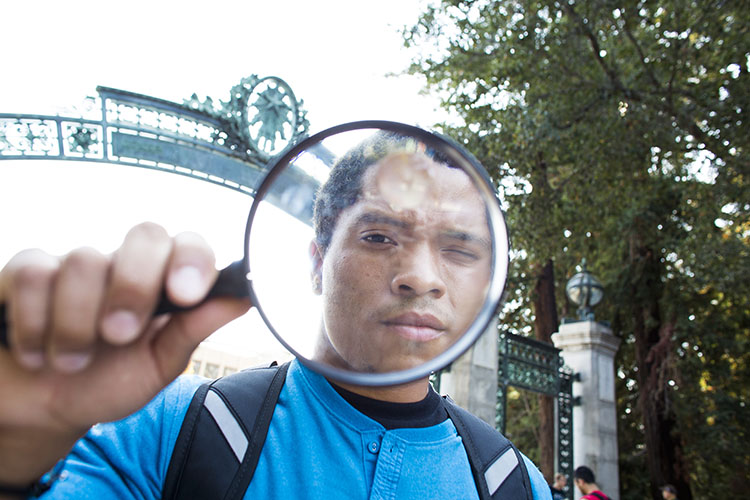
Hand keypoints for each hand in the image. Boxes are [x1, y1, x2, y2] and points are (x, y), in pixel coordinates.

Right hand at [0, 222, 249, 485]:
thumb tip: (244, 299)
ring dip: (76, 326)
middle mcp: (124, 264)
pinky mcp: (26, 271)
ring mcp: (76, 263)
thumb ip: (194, 329)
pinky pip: (32, 274)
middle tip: (120, 336)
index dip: (192, 260)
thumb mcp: (158, 366)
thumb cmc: (108, 383)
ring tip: (74, 361)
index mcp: (164, 282)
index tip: (186, 294)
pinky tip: (37, 352)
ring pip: (84, 261)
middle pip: (144, 234)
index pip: (189, 244)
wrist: (42, 408)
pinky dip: (34, 323)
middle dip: (134, 287)